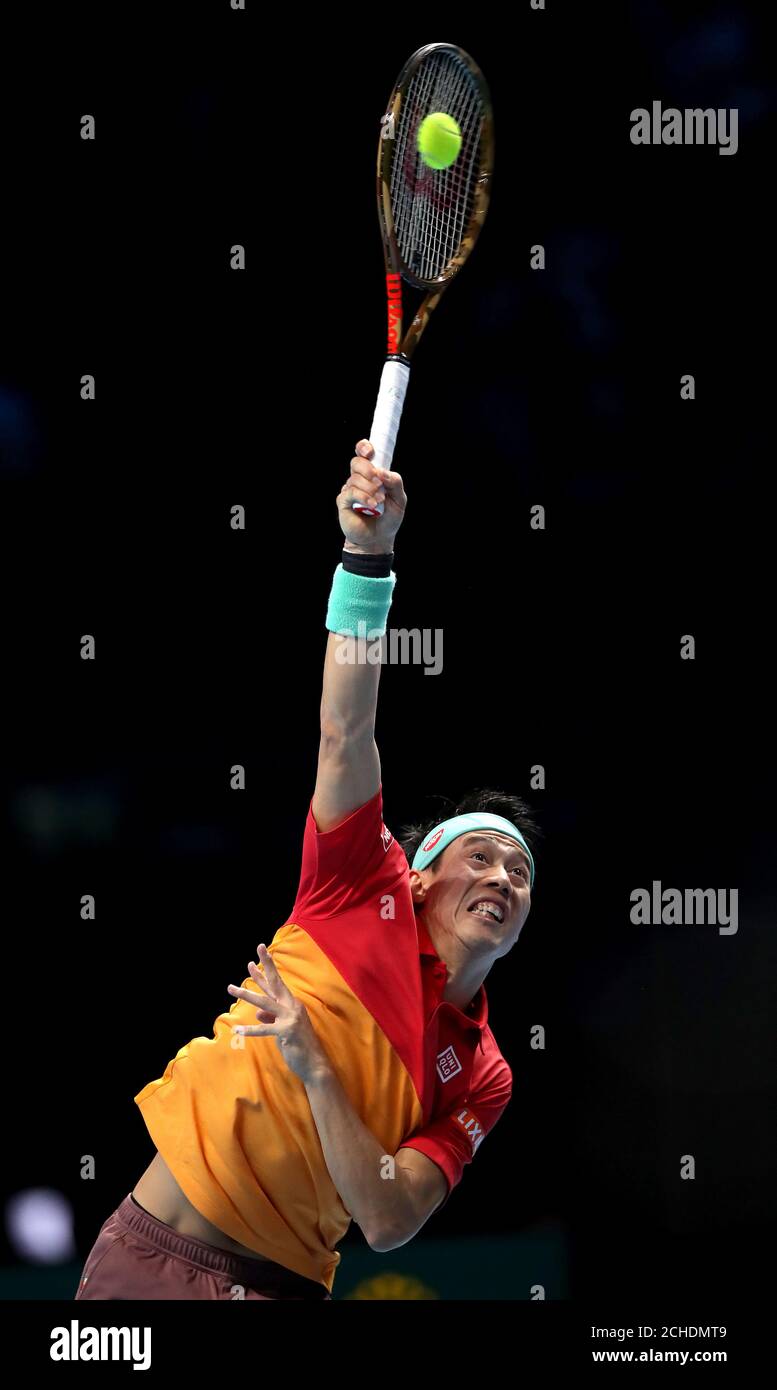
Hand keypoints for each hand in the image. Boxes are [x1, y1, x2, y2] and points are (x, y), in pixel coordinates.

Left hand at [227, 945, 329, 1086]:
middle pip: (275, 984)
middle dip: (264, 968)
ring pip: (265, 1002)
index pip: (277, 984)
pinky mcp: (287, 1031)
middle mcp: (292, 1006)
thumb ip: (271, 1018)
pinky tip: (237, 1029)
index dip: (267, 969)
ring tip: (231, 988)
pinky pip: (265, 1029)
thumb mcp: (282, 1029)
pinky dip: (250, 1030)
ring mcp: (290, 1017)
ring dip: (247, 995)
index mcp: (291, 1004)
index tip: (259, 955)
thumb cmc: (299, 1045)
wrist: (314, 1063)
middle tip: (254, 955)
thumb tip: (258, 1013)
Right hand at [336, 440, 406, 552]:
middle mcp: (359, 479)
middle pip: (357, 462)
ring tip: (379, 502)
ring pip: (355, 478)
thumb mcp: (399, 499)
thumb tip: (382, 472)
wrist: (379, 539)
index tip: (370, 452)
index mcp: (372, 473)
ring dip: (370, 489)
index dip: (364, 447)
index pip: (363, 453)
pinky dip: (364, 498)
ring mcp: (349, 489)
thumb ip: (395, 482)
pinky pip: (351, 492)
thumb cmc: (389, 517)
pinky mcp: (343, 501)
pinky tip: (372, 507)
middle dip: (368, 469)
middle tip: (379, 483)